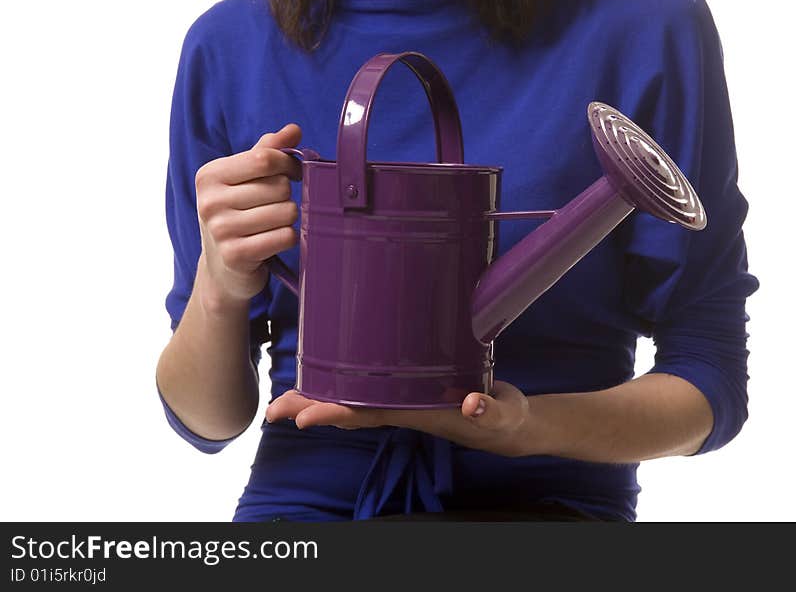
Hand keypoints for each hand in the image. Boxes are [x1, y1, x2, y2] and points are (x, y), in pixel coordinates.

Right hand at [195, 124, 302, 304]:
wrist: (222, 269)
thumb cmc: (237, 216)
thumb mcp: (243, 180)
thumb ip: (267, 151)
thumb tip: (293, 130)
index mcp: (209, 175)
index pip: (264, 158)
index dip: (289, 164)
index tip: (294, 172)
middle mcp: (210, 201)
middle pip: (279, 187)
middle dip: (286, 196)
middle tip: (275, 206)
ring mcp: (221, 230)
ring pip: (287, 212)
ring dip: (289, 219)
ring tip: (272, 225)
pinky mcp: (236, 255)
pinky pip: (285, 236)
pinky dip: (288, 238)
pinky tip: (273, 240)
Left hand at [265, 381, 535, 457]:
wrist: (510, 425)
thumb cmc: (505, 419)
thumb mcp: (502, 414)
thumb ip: (489, 409)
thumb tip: (473, 404)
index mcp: (419, 413)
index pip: (369, 414)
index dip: (336, 413)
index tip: (304, 417)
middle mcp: (404, 409)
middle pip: (349, 411)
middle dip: (312, 409)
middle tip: (274, 410)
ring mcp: (404, 401)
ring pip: (354, 402)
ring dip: (320, 399)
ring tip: (286, 398)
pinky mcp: (410, 390)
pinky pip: (368, 390)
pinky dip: (343, 386)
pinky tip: (328, 379)